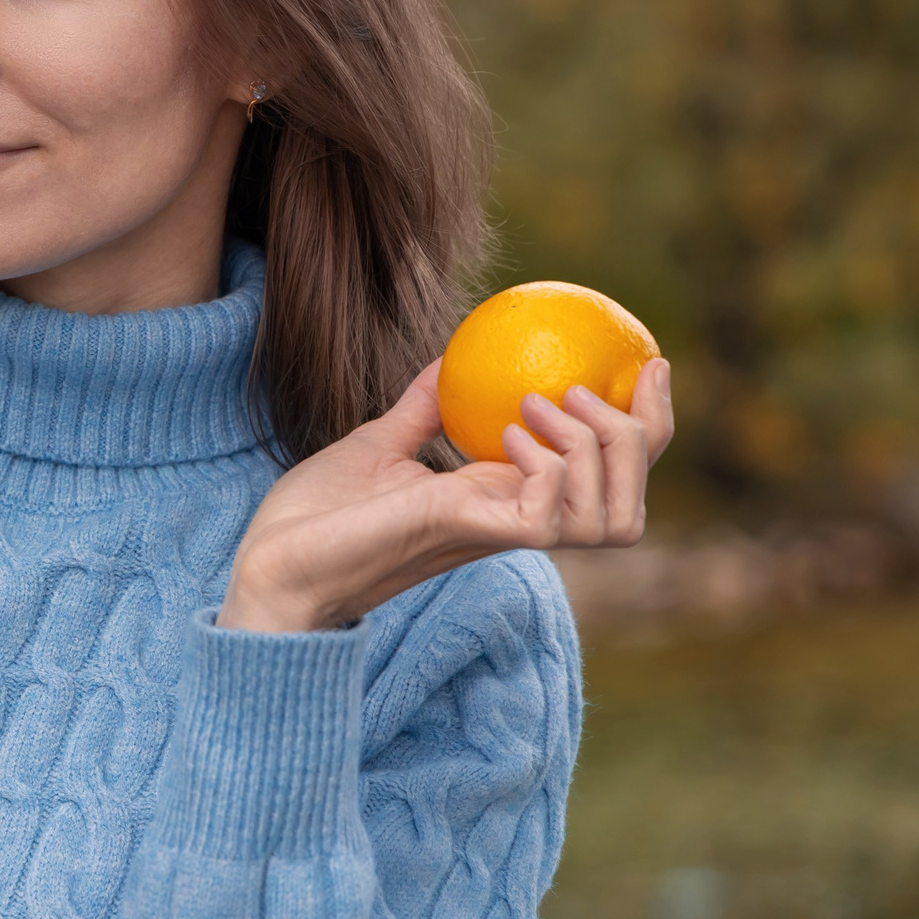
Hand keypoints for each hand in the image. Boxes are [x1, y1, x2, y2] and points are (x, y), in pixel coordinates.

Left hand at [220, 358, 675, 631]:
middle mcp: (515, 524)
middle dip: (642, 437)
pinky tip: (507, 435)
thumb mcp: (378, 444)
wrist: (271, 562)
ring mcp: (497, 534)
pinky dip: (547, 469)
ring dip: (596, 450)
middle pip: (632, 505)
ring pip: (611, 519)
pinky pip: (548, 518)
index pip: (610, 475)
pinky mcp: (467, 536)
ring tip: (540, 406)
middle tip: (583, 386)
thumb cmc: (317, 515)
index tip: (646, 361)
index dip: (648, 422)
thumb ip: (422, 408)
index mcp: (505, 500)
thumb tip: (447, 357)